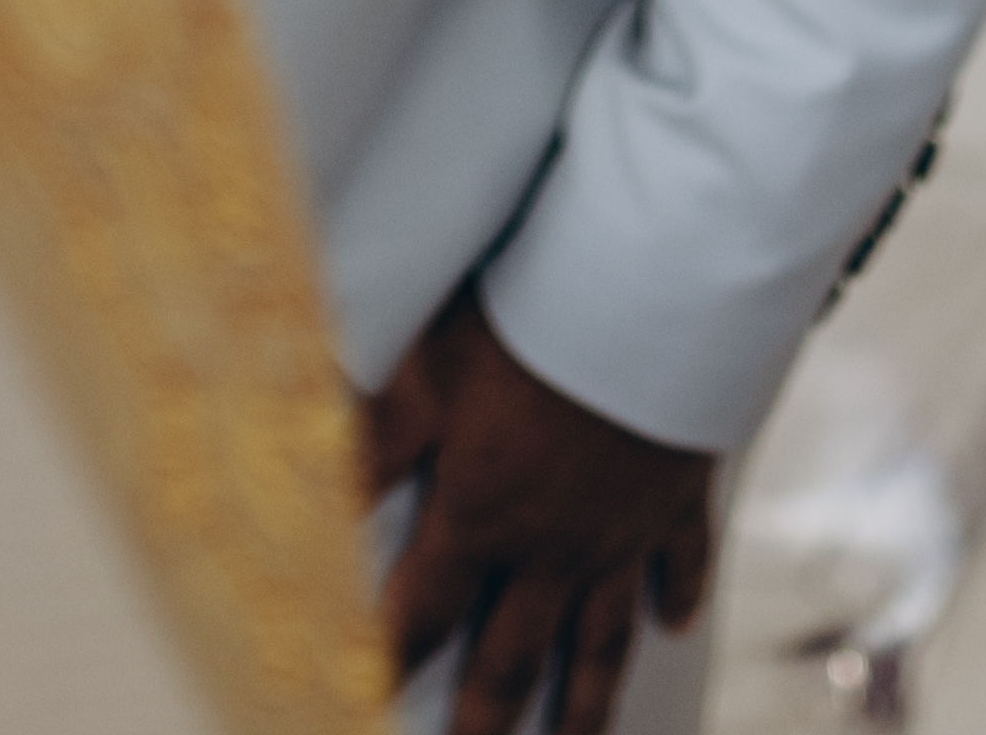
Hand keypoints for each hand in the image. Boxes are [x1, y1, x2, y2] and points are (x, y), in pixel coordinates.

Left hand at [363, 281, 719, 734]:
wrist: (657, 293)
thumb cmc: (530, 319)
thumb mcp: (426, 370)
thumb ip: (369, 439)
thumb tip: (303, 491)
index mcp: (479, 519)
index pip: (421, 615)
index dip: (390, 664)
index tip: (362, 705)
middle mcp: (551, 546)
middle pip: (513, 655)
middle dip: (487, 718)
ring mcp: (621, 528)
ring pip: (601, 636)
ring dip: (586, 701)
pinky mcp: (679, 491)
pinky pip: (682, 556)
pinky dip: (678, 595)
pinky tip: (676, 627)